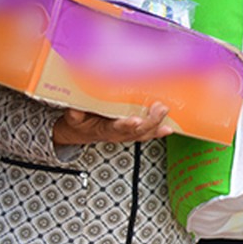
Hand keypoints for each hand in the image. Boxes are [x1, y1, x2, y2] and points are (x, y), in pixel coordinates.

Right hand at [52, 102, 172, 145]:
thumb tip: (76, 108)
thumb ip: (75, 114)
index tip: (135, 120)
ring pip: (145, 133)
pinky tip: (169, 127)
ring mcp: (127, 134)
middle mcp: (118, 134)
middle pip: (137, 131)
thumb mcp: (73, 118)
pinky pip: (148, 133)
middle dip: (150, 121)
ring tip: (165, 111)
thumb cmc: (80, 122)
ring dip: (157, 124)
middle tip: (159, 109)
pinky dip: (159, 132)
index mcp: (104, 129)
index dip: (126, 125)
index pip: (116, 128)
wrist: (81, 132)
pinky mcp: (133, 132)